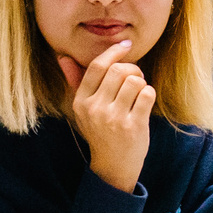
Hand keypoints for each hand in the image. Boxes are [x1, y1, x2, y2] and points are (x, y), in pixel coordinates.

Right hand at [57, 41, 154, 194]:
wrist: (113, 166)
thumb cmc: (100, 132)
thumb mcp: (84, 110)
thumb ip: (75, 82)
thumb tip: (63, 57)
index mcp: (81, 102)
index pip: (97, 67)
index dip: (113, 52)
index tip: (126, 46)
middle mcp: (95, 109)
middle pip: (118, 70)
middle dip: (132, 69)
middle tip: (136, 77)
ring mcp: (114, 119)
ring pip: (135, 80)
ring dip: (142, 82)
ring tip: (139, 92)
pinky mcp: (133, 126)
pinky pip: (147, 94)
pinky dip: (150, 93)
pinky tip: (145, 102)